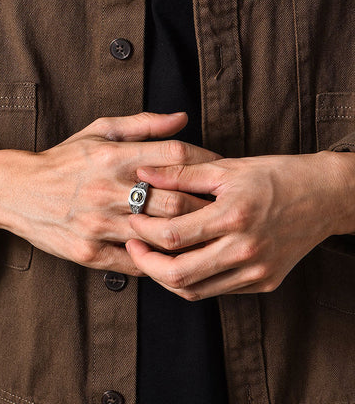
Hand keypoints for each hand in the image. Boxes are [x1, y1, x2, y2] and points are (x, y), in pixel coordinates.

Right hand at [0, 112, 218, 274]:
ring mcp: (99, 226)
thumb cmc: (63, 159)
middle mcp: (108, 191)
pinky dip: (161, 259)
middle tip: (226, 207)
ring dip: (190, 236)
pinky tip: (175, 254)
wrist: (17, 191)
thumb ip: (143, 124)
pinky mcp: (90, 253)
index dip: (206, 164)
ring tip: (209, 232)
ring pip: (161, 235)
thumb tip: (183, 118)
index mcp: (113, 157)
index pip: (176, 157)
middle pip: (176, 201)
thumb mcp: (99, 131)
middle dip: (207, 205)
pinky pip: (137, 262)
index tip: (222, 173)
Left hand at [126, 151, 353, 297]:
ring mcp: (256, 272)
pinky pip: (216, 291)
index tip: (132, 221)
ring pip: (194, 290)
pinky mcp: (264, 283)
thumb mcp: (229, 168)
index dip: (143, 231)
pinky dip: (193, 280)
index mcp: (234, 217)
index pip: (172, 236)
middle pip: (178, 274)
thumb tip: (144, 174)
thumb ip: (182, 172)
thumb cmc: (278, 176)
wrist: (325, 197)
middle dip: (145, 263)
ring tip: (152, 257)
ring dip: (165, 277)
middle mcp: (245, 251)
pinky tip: (183, 262)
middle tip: (133, 246)